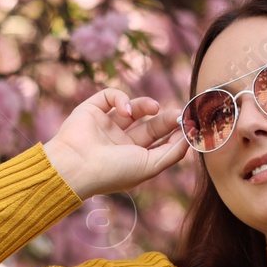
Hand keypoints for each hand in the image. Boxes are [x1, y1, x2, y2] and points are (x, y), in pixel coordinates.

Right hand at [42, 87, 189, 199]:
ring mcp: (106, 125)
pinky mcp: (92, 109)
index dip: (175, 133)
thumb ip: (172, 153)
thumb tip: (190, 138)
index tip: (189, 125)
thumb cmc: (113, 171)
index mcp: (133, 158)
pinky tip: (124, 111)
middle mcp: (120, 142)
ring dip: (146, 105)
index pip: (159, 142)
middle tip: (179, 113)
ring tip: (153, 108)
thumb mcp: (150, 166)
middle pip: (150, 125)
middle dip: (166, 118)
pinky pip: (110, 96)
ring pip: (133, 108)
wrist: (76, 165)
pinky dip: (121, 98)